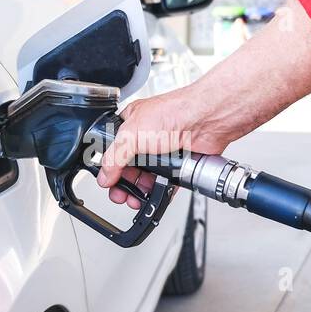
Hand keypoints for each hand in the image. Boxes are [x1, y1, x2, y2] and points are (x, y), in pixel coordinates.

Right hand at [96, 85, 240, 208]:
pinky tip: (156, 196)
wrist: (205, 120)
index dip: (110, 168)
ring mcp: (163, 151)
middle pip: (129, 168)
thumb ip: (114, 157)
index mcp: (131, 125)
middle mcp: (146, 137)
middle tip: (122, 196)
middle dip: (125, 185)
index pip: (113, 150)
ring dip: (141, 191)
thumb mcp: (132, 134)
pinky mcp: (178, 163)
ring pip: (147, 177)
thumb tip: (104, 176)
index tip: (109, 182)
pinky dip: (161, 192)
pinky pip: (167, 182)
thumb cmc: (174, 113)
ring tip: (138, 199)